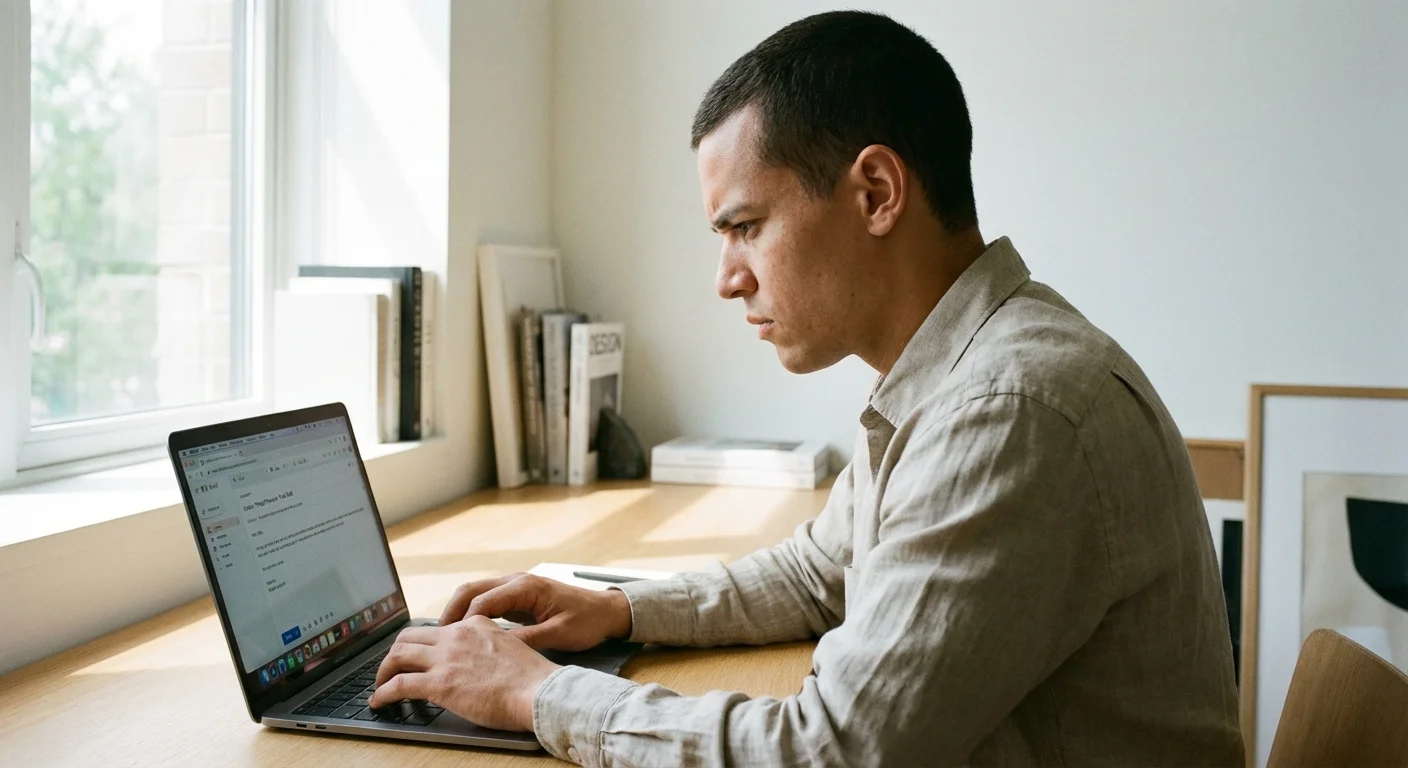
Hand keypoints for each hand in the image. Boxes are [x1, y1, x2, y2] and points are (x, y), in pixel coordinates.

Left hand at [370, 618, 558, 730]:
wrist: (538, 691)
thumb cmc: (531, 679)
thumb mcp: (510, 647)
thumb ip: (488, 646)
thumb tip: (477, 661)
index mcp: (475, 625)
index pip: (436, 629)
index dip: (421, 644)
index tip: (417, 657)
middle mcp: (456, 636)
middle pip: (409, 636)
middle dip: (395, 653)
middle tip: (391, 669)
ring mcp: (446, 658)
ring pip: (397, 656)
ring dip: (383, 672)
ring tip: (380, 685)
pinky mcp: (439, 683)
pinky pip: (398, 685)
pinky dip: (382, 694)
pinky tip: (379, 702)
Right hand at [439, 572, 632, 651]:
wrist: (606, 610)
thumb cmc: (587, 621)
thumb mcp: (559, 634)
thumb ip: (527, 640)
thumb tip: (495, 650)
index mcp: (526, 586)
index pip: (482, 601)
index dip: (463, 623)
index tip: (449, 643)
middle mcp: (516, 581)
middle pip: (470, 590)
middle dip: (451, 613)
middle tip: (436, 639)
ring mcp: (514, 587)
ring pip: (474, 594)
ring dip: (458, 613)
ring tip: (444, 639)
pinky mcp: (516, 597)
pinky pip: (485, 602)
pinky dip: (471, 615)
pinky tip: (464, 636)